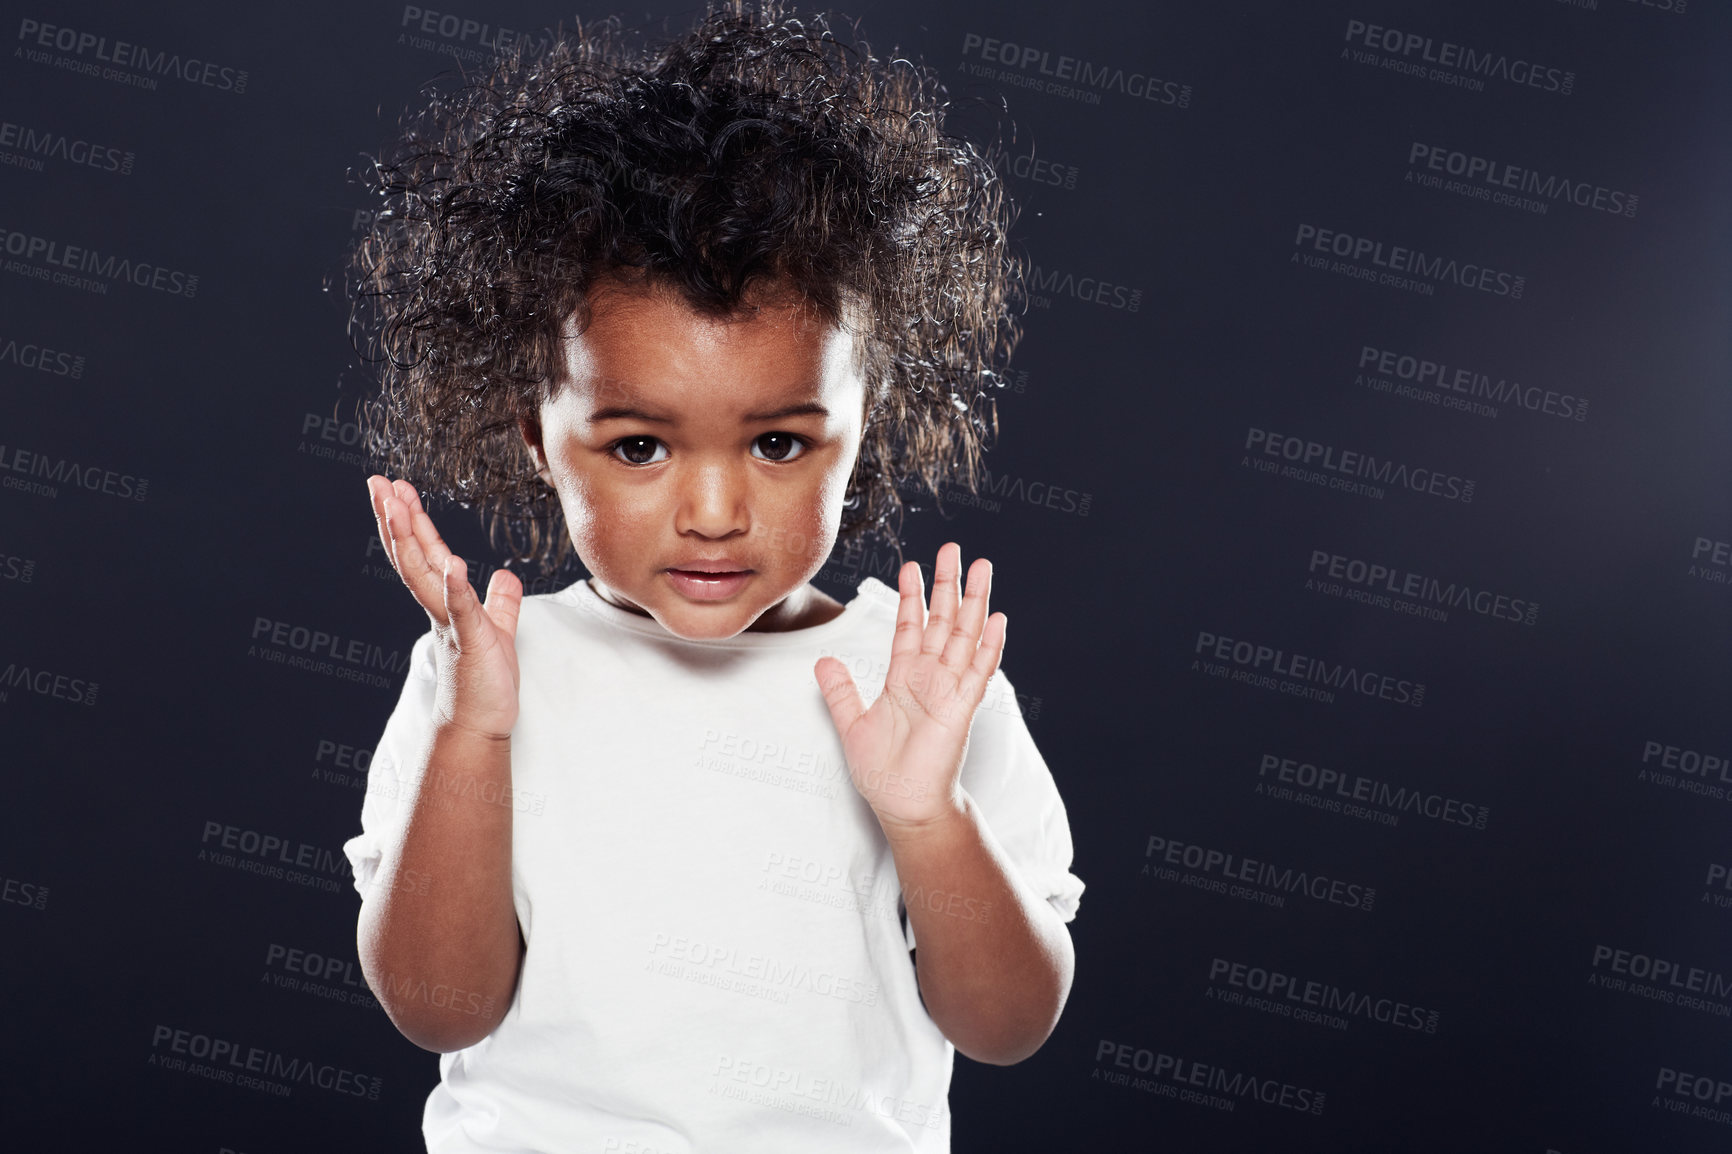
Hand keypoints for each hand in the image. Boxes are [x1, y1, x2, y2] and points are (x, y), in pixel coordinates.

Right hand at [366, 475, 522, 738]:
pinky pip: (461, 610)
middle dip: (396, 518)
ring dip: (412, 540)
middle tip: (376, 482)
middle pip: (413, 555)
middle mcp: (441, 608)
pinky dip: (455, 586)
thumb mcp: (498, 632)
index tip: (397, 487)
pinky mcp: (470, 642)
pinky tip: (452, 562)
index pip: (425, 551)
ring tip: (399, 506)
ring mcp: (451, 624)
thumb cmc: (486, 683)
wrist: (481, 726)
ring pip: (425, 575)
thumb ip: (500, 603)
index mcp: (447, 601)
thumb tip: (505, 576)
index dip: (412, 519)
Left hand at [815, 542, 1005, 837]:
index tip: (911, 566)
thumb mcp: (852, 723)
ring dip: (974, 603)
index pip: (910, 627)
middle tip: (953, 548)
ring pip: (964, 637)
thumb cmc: (884, 772)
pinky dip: (988, 647)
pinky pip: (977, 673)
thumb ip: (840, 690)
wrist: (903, 806)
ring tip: (982, 569)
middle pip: (942, 621)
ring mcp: (949, 691)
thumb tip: (822, 660)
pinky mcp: (961, 709)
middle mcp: (930, 678)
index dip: (911, 597)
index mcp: (905, 678)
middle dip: (947, 584)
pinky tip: (997, 621)